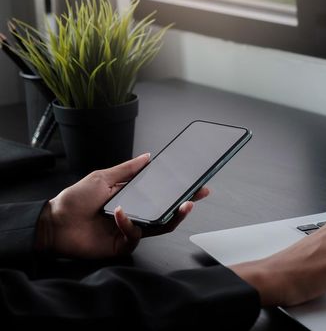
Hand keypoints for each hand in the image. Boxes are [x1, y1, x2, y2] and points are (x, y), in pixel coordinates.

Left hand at [36, 153, 209, 258]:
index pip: (161, 194)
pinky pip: (136, 235)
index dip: (178, 190)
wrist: (54, 223)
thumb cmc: (73, 200)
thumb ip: (127, 169)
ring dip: (172, 216)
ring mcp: (130, 229)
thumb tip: (147, 156)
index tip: (194, 183)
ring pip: (160, 226)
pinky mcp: (122, 244)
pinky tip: (120, 213)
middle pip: (166, 211)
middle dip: (185, 204)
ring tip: (180, 206)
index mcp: (132, 197)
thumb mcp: (102, 177)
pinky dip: (129, 223)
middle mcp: (135, 213)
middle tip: (197, 195)